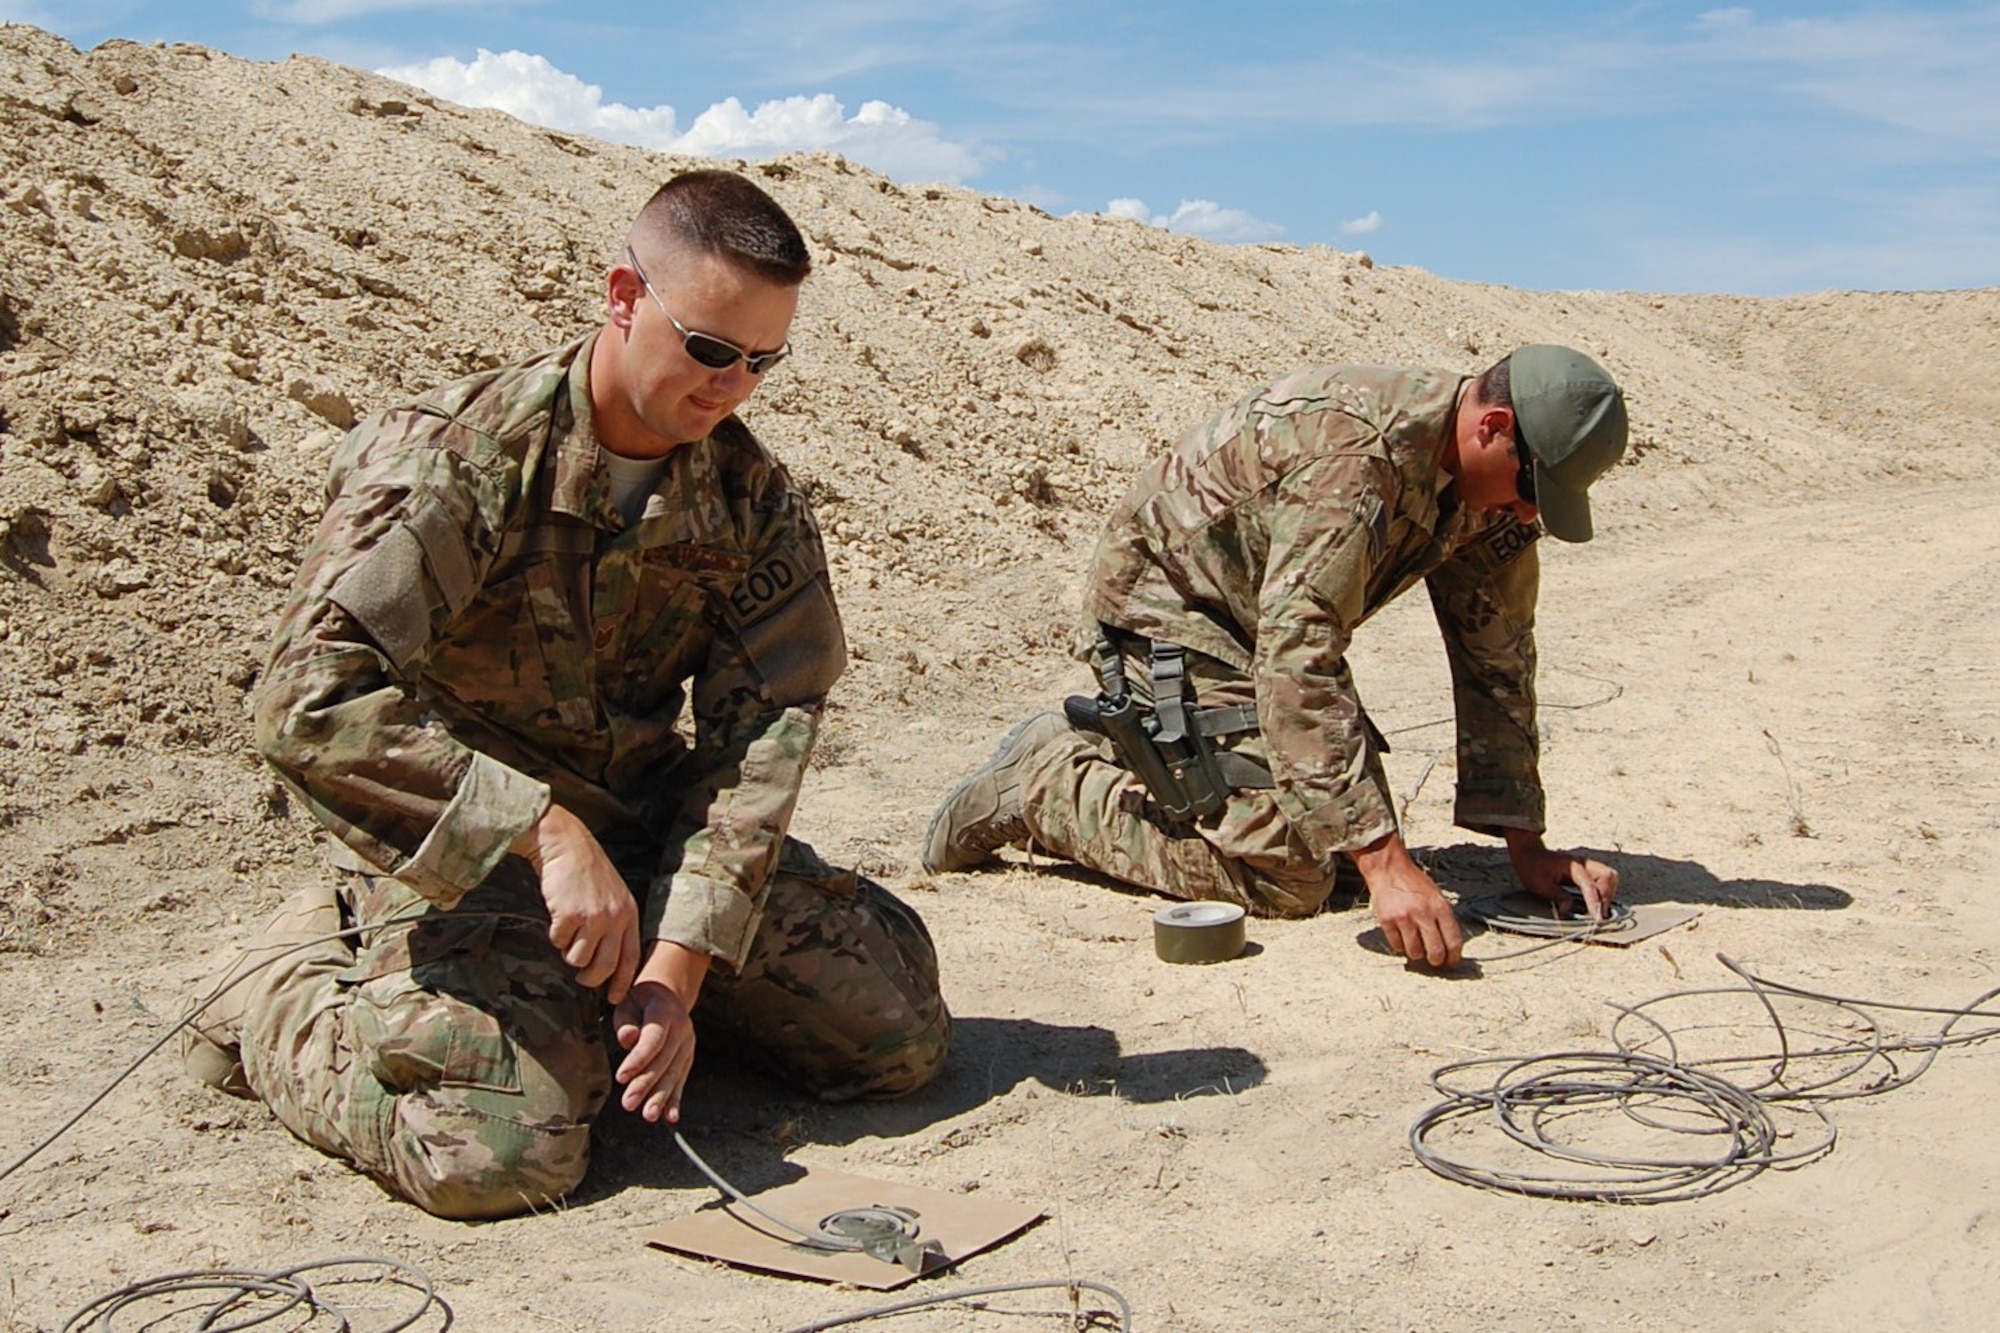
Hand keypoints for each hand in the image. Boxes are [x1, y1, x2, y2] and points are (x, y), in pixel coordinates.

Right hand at [513, 803, 640, 1003]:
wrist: (565, 843)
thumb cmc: (585, 870)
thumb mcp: (613, 895)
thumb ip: (614, 923)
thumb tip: (606, 960)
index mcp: (629, 913)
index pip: (630, 959)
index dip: (621, 982)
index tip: (614, 999)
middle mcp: (616, 918)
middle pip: (603, 968)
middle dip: (590, 978)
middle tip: (581, 977)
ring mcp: (593, 917)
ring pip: (578, 959)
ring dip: (569, 951)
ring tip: (568, 930)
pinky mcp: (570, 915)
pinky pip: (558, 942)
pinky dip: (555, 934)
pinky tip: (558, 913)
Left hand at [614, 941, 710, 1123]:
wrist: (669, 993)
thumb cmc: (640, 999)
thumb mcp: (628, 1001)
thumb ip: (626, 1020)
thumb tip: (627, 1039)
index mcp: (665, 1011)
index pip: (653, 1039)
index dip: (638, 1059)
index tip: (621, 1077)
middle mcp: (682, 1029)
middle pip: (664, 1060)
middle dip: (646, 1084)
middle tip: (628, 1104)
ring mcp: (687, 1044)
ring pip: (674, 1073)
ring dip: (661, 1097)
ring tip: (648, 1116)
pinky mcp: (687, 1058)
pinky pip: (681, 1080)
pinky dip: (675, 1099)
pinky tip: (670, 1117)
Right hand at [1352, 832, 1463, 967]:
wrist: (1389, 869)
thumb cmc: (1414, 884)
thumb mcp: (1436, 896)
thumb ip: (1443, 919)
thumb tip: (1449, 946)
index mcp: (1441, 907)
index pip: (1453, 941)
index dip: (1454, 957)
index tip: (1451, 961)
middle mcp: (1424, 913)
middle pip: (1435, 951)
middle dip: (1436, 961)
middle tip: (1434, 961)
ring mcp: (1404, 918)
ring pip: (1415, 952)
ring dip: (1417, 953)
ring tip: (1416, 946)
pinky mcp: (1387, 921)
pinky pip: (1397, 945)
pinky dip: (1400, 945)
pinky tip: (1402, 937)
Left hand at [1505, 829, 1619, 920]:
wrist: (1530, 853)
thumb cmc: (1532, 867)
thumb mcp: (1539, 885)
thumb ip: (1557, 896)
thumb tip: (1568, 911)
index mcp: (1571, 866)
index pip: (1589, 885)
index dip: (1594, 902)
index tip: (1598, 918)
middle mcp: (1583, 863)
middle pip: (1608, 876)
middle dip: (1607, 896)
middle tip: (1600, 914)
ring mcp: (1587, 865)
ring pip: (1610, 877)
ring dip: (1608, 894)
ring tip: (1600, 910)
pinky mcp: (1588, 870)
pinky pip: (1605, 879)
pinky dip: (1605, 891)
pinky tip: (1598, 903)